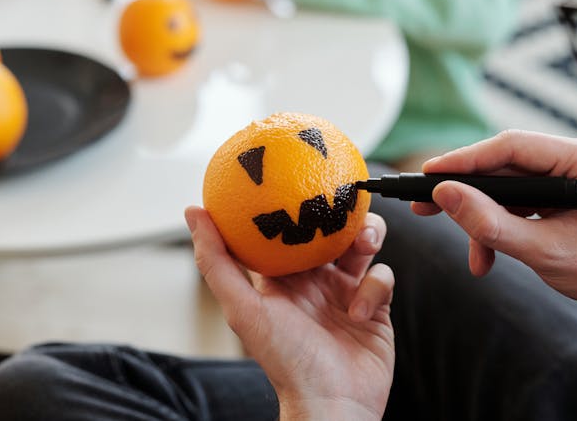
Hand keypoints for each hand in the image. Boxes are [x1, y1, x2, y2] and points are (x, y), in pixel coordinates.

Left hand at [186, 206, 393, 420]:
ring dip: (367, 237)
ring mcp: (346, 291)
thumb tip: (193, 211)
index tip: (297, 178)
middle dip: (341, 213)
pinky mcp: (375, 306)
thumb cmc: (284, 360)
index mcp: (284, 277)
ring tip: (363, 246)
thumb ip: (217, 260)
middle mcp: (315, 280)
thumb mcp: (243, 307)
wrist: (333, 403)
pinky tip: (360, 311)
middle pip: (332, 228)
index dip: (295, 202)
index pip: (291, 228)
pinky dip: (375, 288)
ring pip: (363, 244)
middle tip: (343, 204)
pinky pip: (383, 277)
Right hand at [412, 130, 576, 320]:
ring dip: (484, 221)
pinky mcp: (559, 189)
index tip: (430, 174)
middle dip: (467, 193)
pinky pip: (516, 199)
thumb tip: (445, 195)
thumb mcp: (544, 252)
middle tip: (425, 207)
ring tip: (476, 257)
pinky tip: (490, 255)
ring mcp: (568, 171)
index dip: (465, 159)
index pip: (512, 146)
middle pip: (503, 164)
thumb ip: (491, 224)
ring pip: (504, 186)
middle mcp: (576, 155)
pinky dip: (499, 225)